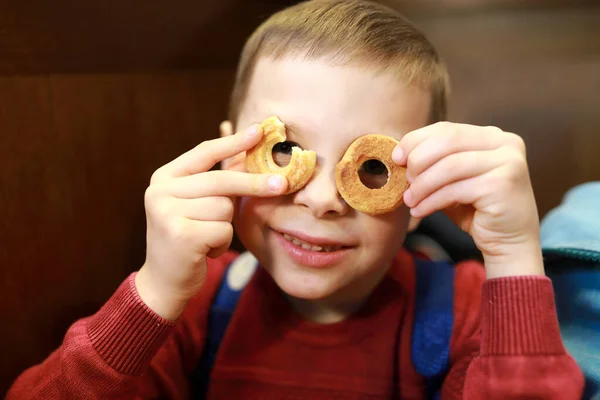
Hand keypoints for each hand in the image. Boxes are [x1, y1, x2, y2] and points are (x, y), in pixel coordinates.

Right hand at [136, 125, 287, 318]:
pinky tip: (205, 251)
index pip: (205, 152)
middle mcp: (160, 191)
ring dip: (225, 226)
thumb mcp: (198, 204)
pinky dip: (221, 243)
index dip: (234, 142)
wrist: (164, 281)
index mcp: (164, 177)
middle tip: (283, 184)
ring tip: (207, 237)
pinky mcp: (180, 234)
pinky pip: (223, 230)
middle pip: (221, 180)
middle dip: (254, 184)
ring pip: (224, 207)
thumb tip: (250, 152)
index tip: (260, 131)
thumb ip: (218, 179)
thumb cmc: (188, 238)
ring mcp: (167, 212)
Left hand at [393, 122, 543, 277]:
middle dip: (418, 161)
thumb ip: (434, 163)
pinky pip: (455, 189)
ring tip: (409, 201)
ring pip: (448, 166)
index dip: (416, 140)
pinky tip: (420, 211)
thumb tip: (399, 154)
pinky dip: (431, 201)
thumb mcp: (452, 180)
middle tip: (405, 182)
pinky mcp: (502, 185)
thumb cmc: (476, 211)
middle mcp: (505, 143)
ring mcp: (507, 162)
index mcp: (492, 136)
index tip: (396, 157)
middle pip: (447, 141)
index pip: (446, 129)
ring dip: (421, 185)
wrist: (509, 243)